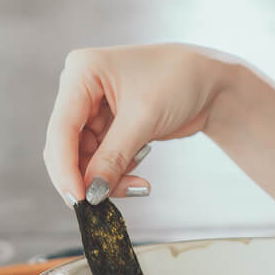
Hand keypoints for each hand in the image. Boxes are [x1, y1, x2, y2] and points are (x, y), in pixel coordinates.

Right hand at [43, 44, 235, 204]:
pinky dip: (118, 172)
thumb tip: (90, 192)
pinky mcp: (109, 126)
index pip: (61, 128)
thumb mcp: (144, 119)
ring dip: (108, 177)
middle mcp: (82, 88)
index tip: (78, 199)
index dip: (65, 168)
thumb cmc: (182, 80)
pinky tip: (140, 177)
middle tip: (104, 202)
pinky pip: (103, 159)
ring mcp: (94, 108)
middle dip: (89, 175)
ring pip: (86, 158)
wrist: (213, 83)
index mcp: (82, 71)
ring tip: (139, 185)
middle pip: (67, 147)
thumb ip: (113, 157)